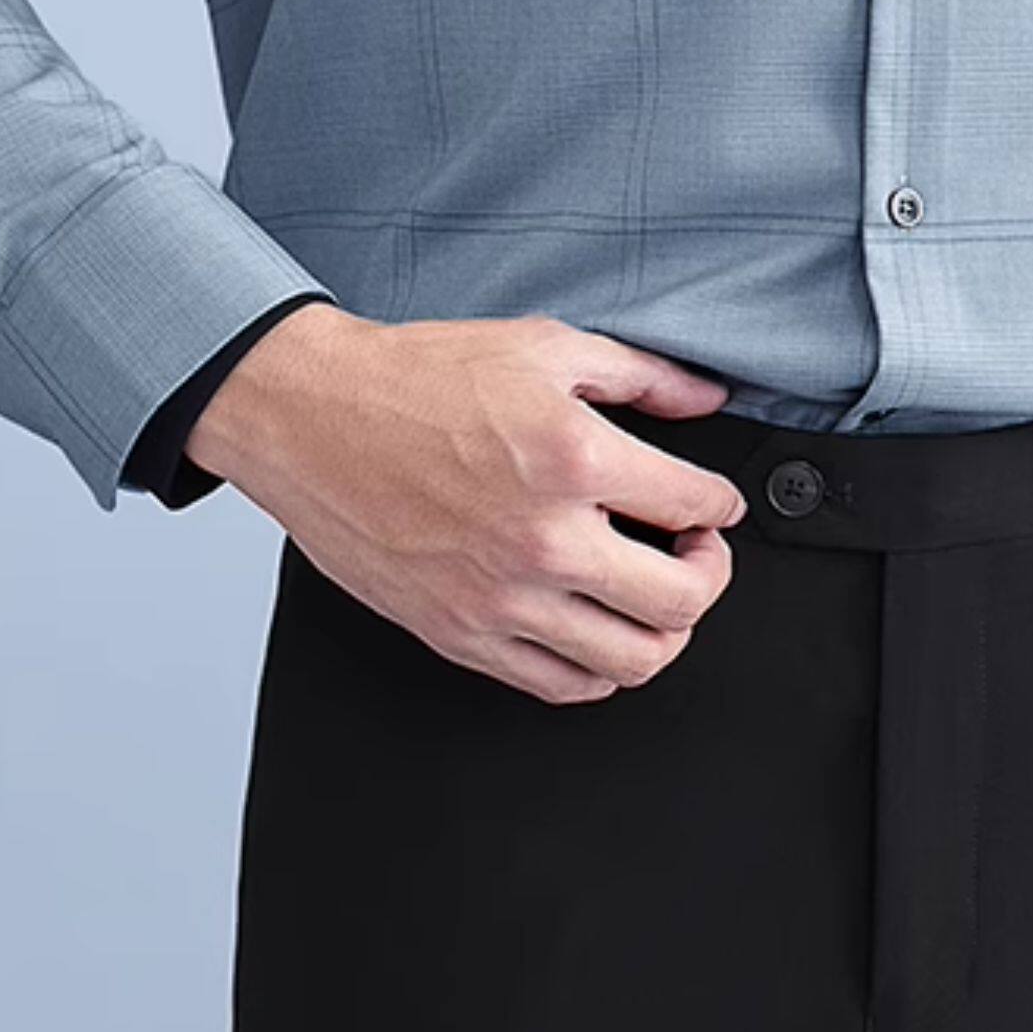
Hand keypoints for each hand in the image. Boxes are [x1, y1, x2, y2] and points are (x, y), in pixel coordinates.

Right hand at [187, 304, 748, 704]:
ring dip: (664, 630)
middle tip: (696, 552)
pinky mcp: (462, 633)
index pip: (697, 505)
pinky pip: (562, 684)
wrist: (311, 416)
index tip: (713, 504)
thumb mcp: (543, 347)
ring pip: (633, 659)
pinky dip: (599, 668)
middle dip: (710, 574)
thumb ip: (641, 375)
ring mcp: (501, 598)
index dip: (721, 504)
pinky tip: (597, 628)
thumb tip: (706, 397)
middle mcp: (543, 539)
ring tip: (653, 595)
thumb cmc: (413, 379)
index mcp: (573, 459)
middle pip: (682, 600)